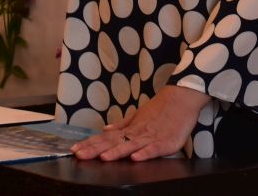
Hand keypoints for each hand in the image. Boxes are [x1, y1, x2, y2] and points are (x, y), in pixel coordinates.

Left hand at [72, 85, 208, 161]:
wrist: (182, 98)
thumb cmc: (161, 108)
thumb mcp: (139, 115)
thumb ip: (123, 124)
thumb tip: (105, 129)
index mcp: (130, 128)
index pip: (107, 138)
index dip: (91, 143)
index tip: (75, 149)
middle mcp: (137, 132)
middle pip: (114, 142)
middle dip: (96, 149)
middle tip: (80, 154)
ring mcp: (151, 137)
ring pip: (131, 145)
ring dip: (117, 152)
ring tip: (103, 157)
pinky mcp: (166, 142)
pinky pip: (153, 149)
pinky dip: (144, 153)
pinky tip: (135, 158)